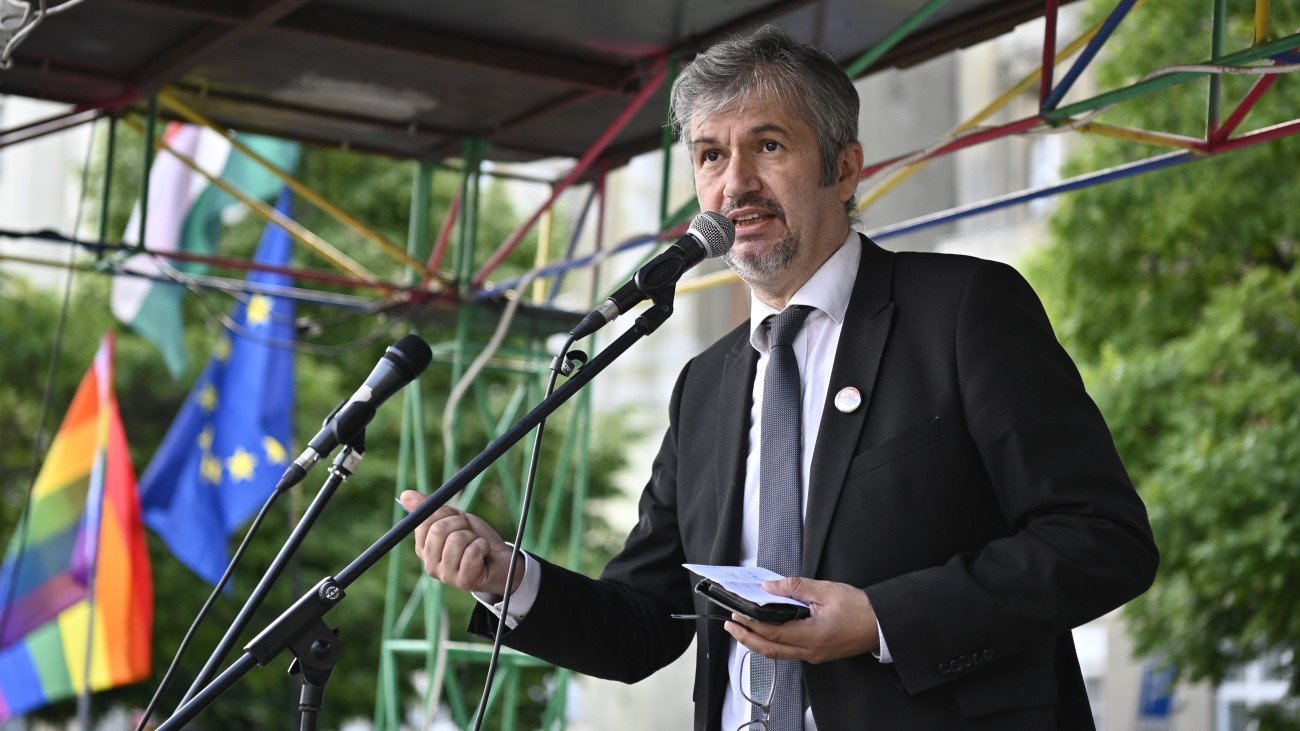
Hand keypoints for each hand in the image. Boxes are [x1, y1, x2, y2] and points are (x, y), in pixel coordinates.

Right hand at [401, 490, 522, 595]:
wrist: (501, 560)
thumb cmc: (475, 539)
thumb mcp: (454, 518)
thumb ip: (431, 507)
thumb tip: (404, 495)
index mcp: (423, 549)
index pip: (425, 520)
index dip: (445, 513)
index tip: (457, 519)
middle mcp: (430, 565)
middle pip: (439, 529)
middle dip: (461, 524)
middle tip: (469, 532)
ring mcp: (445, 575)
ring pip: (457, 540)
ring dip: (473, 537)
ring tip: (476, 545)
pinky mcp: (464, 581)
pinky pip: (473, 551)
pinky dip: (483, 546)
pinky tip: (484, 555)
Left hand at [724, 577, 878, 663]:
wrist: (881, 625)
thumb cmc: (860, 609)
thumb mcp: (826, 591)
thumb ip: (795, 588)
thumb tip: (770, 587)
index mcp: (811, 635)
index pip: (772, 633)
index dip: (751, 624)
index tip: (737, 614)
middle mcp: (810, 651)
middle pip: (769, 650)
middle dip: (746, 638)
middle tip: (730, 626)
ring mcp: (813, 655)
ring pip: (777, 653)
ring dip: (757, 641)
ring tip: (743, 628)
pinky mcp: (816, 653)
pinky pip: (788, 651)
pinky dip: (772, 643)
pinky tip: (767, 632)